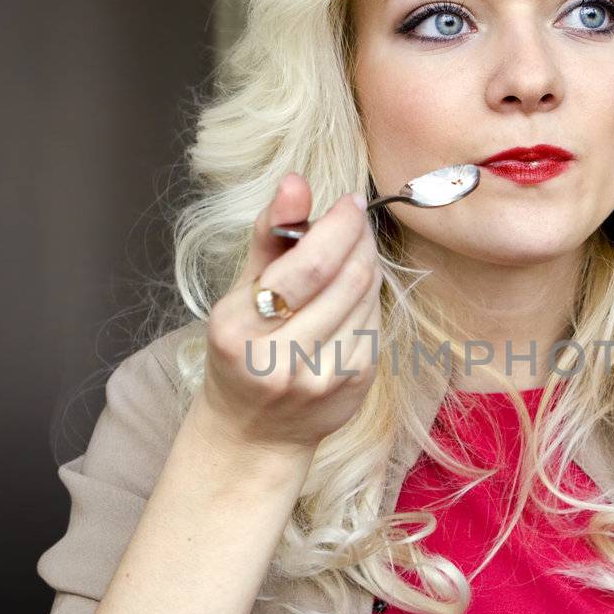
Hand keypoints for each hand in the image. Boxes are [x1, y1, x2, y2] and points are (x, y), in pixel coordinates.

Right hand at [194, 172, 382, 461]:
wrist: (252, 433)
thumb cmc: (241, 350)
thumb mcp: (238, 294)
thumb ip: (268, 236)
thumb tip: (295, 181)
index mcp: (241, 331)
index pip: (309, 268)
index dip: (338, 227)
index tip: (349, 202)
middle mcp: (281, 360)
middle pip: (346, 280)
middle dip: (358, 238)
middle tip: (355, 218)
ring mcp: (323, 377)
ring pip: (367, 297)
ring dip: (367, 263)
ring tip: (353, 249)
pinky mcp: (354, 385)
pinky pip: (375, 322)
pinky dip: (369, 296)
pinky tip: (354, 290)